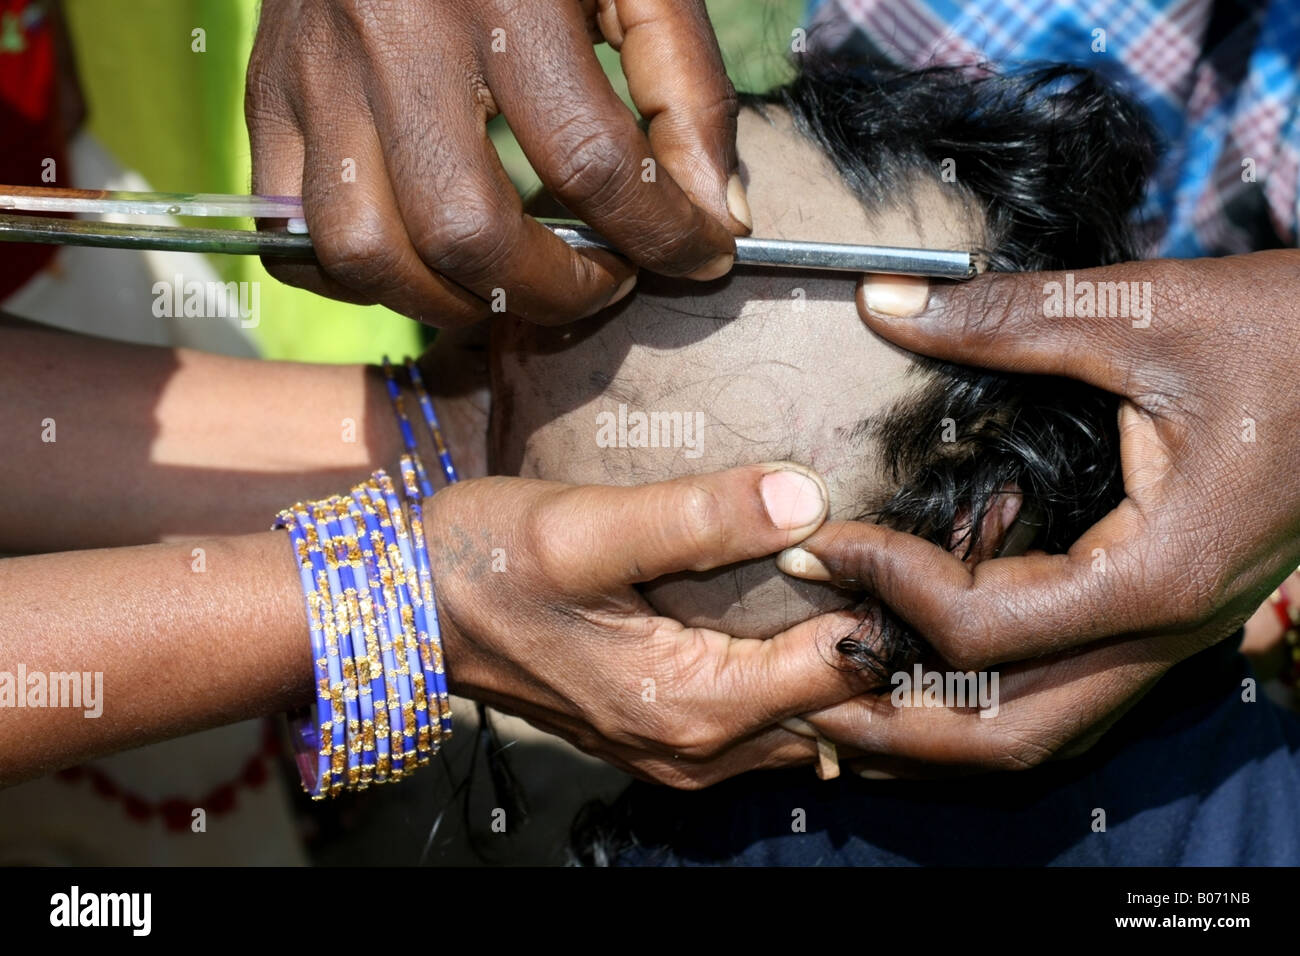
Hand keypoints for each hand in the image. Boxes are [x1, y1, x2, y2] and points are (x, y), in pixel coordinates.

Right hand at [245, 0, 748, 325]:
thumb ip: (687, 87)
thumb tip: (716, 218)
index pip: (591, 161)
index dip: (662, 236)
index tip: (699, 259)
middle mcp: (397, 37)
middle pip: (466, 229)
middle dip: (554, 291)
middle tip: (601, 282)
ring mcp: (317, 72)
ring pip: (366, 252)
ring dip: (451, 303)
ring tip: (509, 286)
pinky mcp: (264, 93)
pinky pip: (290, 234)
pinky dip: (357, 280)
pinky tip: (419, 264)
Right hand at [425, 463, 870, 787]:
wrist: (406, 610)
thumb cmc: (485, 564)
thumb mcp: (586, 527)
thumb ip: (699, 517)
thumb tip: (807, 498)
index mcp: (692, 705)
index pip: (837, 672)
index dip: (870, 608)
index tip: (876, 544)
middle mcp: (694, 748)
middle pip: (831, 712)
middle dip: (866, 650)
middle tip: (883, 567)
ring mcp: (675, 752)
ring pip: (800, 726)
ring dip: (833, 671)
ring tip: (852, 590)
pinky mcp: (657, 736)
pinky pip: (758, 727)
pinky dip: (792, 687)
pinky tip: (795, 628)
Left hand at [779, 251, 1299, 772]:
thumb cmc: (1288, 332)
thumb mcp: (1146, 311)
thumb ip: (1008, 318)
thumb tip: (881, 305)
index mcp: (1160, 574)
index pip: (988, 627)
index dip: (887, 586)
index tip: (818, 547)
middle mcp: (1167, 631)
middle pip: (1011, 728)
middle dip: (898, 721)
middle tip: (805, 689)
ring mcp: (1171, 636)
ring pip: (1042, 729)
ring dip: (939, 730)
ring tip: (847, 704)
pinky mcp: (1162, 617)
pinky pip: (1065, 691)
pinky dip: (987, 696)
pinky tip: (924, 666)